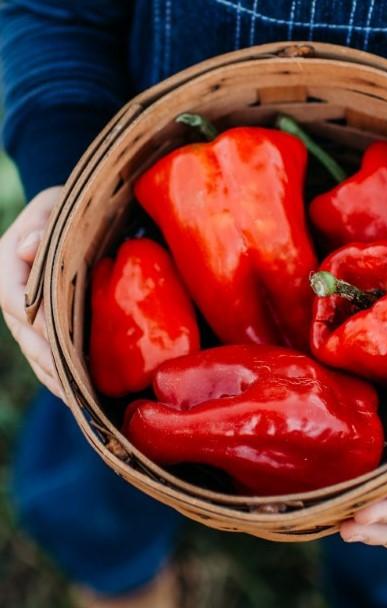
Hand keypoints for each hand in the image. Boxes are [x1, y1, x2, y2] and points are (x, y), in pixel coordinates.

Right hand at [0, 186, 63, 397]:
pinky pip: (44, 348)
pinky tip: (73, 390)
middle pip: (25, 334)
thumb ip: (44, 223)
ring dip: (51, 374)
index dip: (37, 326)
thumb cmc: (63, 208)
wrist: (64, 217)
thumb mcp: (54, 206)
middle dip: (47, 362)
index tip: (60, 350)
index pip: (15, 299)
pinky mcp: (38, 319)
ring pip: (33, 348)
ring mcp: (23, 309)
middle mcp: (11, 290)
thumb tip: (31, 247)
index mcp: (7, 261)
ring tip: (74, 400)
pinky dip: (56, 370)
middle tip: (72, 389)